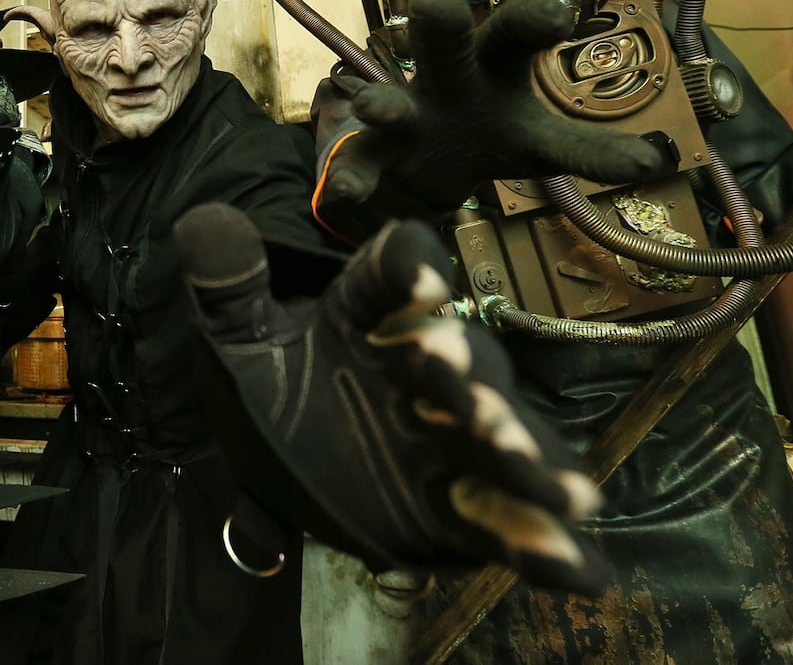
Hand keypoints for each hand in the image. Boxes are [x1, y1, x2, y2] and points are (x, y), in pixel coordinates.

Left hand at [174, 202, 608, 595]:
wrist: (280, 461)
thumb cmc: (274, 384)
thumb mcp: (239, 340)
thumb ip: (226, 286)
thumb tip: (207, 221)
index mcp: (369, 318)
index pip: (388, 277)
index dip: (405, 273)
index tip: (419, 280)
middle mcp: (426, 370)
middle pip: (461, 364)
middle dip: (468, 381)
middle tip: (472, 400)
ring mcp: (450, 441)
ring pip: (499, 442)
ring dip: (525, 461)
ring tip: (560, 488)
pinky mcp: (461, 510)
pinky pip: (508, 526)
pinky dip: (547, 547)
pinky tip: (585, 571)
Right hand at [312, 0, 668, 216]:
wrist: (420, 166)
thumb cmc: (487, 137)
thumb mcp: (541, 143)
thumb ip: (590, 150)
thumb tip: (661, 157)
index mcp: (495, 67)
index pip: (516, 35)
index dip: (534, 22)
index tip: (560, 17)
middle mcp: (447, 81)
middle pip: (446, 43)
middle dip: (443, 23)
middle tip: (440, 2)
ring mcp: (406, 116)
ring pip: (392, 99)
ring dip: (385, 103)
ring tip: (378, 107)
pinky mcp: (375, 155)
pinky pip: (358, 164)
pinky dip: (350, 179)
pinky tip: (346, 195)